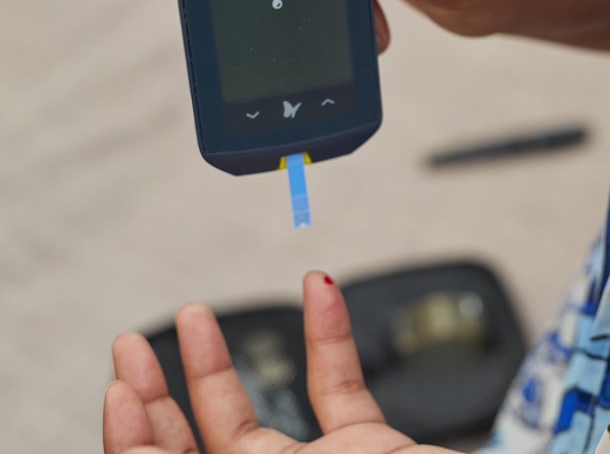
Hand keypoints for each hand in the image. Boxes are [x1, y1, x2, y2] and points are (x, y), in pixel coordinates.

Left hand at [103, 271, 459, 453]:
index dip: (135, 440)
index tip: (119, 388)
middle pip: (194, 450)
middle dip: (156, 395)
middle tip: (130, 347)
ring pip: (253, 416)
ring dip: (218, 364)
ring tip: (194, 317)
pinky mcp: (369, 448)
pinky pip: (341, 388)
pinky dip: (330, 336)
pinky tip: (319, 290)